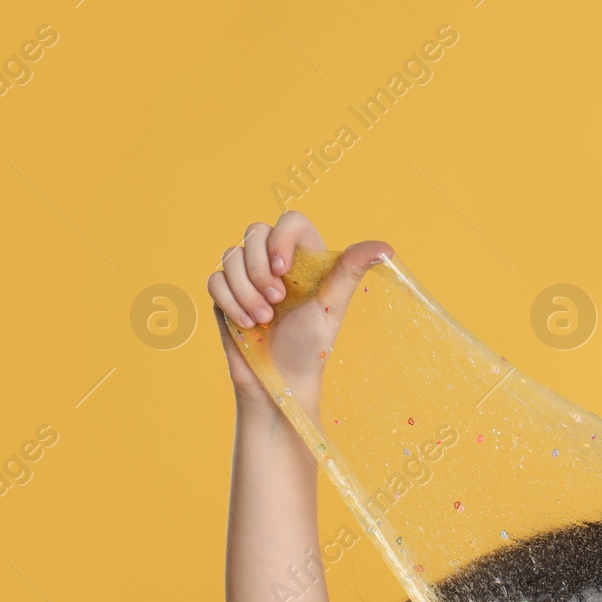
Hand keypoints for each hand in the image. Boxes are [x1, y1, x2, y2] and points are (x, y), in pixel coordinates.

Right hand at [206, 211, 391, 406]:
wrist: (280, 380)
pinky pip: (215, 279)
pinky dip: (230, 302)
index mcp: (306, 258)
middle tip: (277, 301)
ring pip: (231, 255)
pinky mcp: (227, 293)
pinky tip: (247, 324)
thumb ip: (349, 271)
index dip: (281, 237)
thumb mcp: (331, 306)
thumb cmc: (311, 346)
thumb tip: (386, 247)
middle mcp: (276, 262)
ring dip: (246, 291)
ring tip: (264, 319)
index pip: (291, 221)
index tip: (283, 269)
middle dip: (260, 270)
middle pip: (254, 232)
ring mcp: (248, 276)